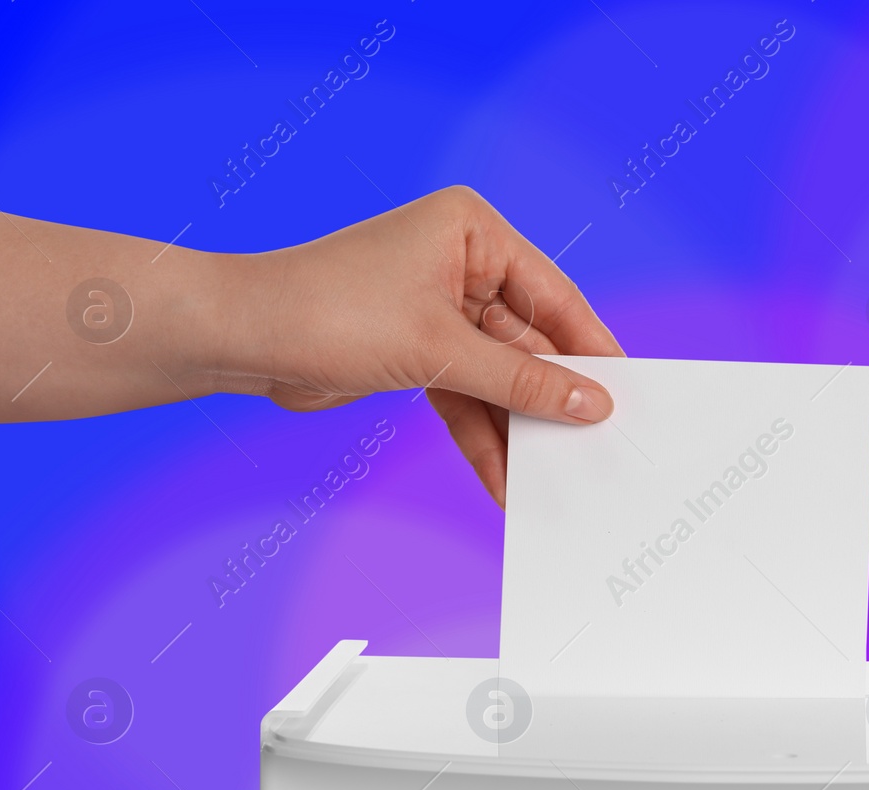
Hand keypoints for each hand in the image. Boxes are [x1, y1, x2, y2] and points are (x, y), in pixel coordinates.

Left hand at [235, 186, 622, 506]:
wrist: (240, 338)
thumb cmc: (329, 311)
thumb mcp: (440, 350)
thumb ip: (521, 379)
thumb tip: (592, 402)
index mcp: (473, 230)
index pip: (554, 296)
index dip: (592, 349)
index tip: (628, 394)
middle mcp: (461, 263)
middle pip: (529, 342)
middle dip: (553, 399)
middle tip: (596, 447)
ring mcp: (440, 310)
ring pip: (498, 377)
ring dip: (519, 428)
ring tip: (552, 479)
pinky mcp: (418, 351)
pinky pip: (467, 397)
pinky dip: (483, 436)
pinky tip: (505, 479)